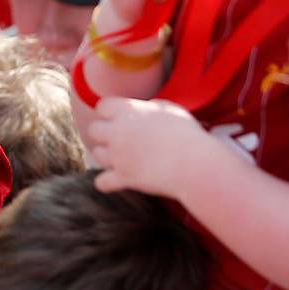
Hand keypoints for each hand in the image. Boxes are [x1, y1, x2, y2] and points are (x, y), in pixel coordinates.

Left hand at [86, 96, 225, 200]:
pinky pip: (101, 182)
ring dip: (107, 157)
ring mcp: (117, 156)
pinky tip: (117, 180)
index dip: (110, 113)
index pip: (102, 106)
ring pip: (96, 154)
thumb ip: (153, 107)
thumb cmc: (187, 135)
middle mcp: (116, 131)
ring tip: (123, 159)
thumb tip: (147, 109)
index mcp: (128, 111)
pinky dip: (107, 182)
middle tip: (120, 140)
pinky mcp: (122, 178)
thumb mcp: (171, 110)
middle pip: (94, 130)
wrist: (194, 164)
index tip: (120, 119)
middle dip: (105, 134)